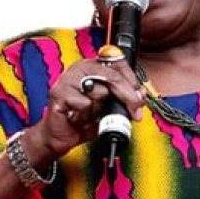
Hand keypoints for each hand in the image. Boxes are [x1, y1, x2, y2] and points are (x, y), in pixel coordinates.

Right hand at [25, 58, 145, 161]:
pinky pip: (84, 104)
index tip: (139, 96)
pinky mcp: (59, 93)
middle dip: (127, 96)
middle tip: (135, 111)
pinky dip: (85, 115)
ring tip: (90, 114)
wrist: (61, 135)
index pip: (117, 62)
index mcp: (92, 66)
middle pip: (112, 76)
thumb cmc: (82, 118)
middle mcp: (79, 68)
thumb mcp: (108, 107)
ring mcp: (67, 79)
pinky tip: (78, 117)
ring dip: (99, 109)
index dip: (131, 79)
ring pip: (99, 92)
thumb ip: (123, 98)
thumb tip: (140, 94)